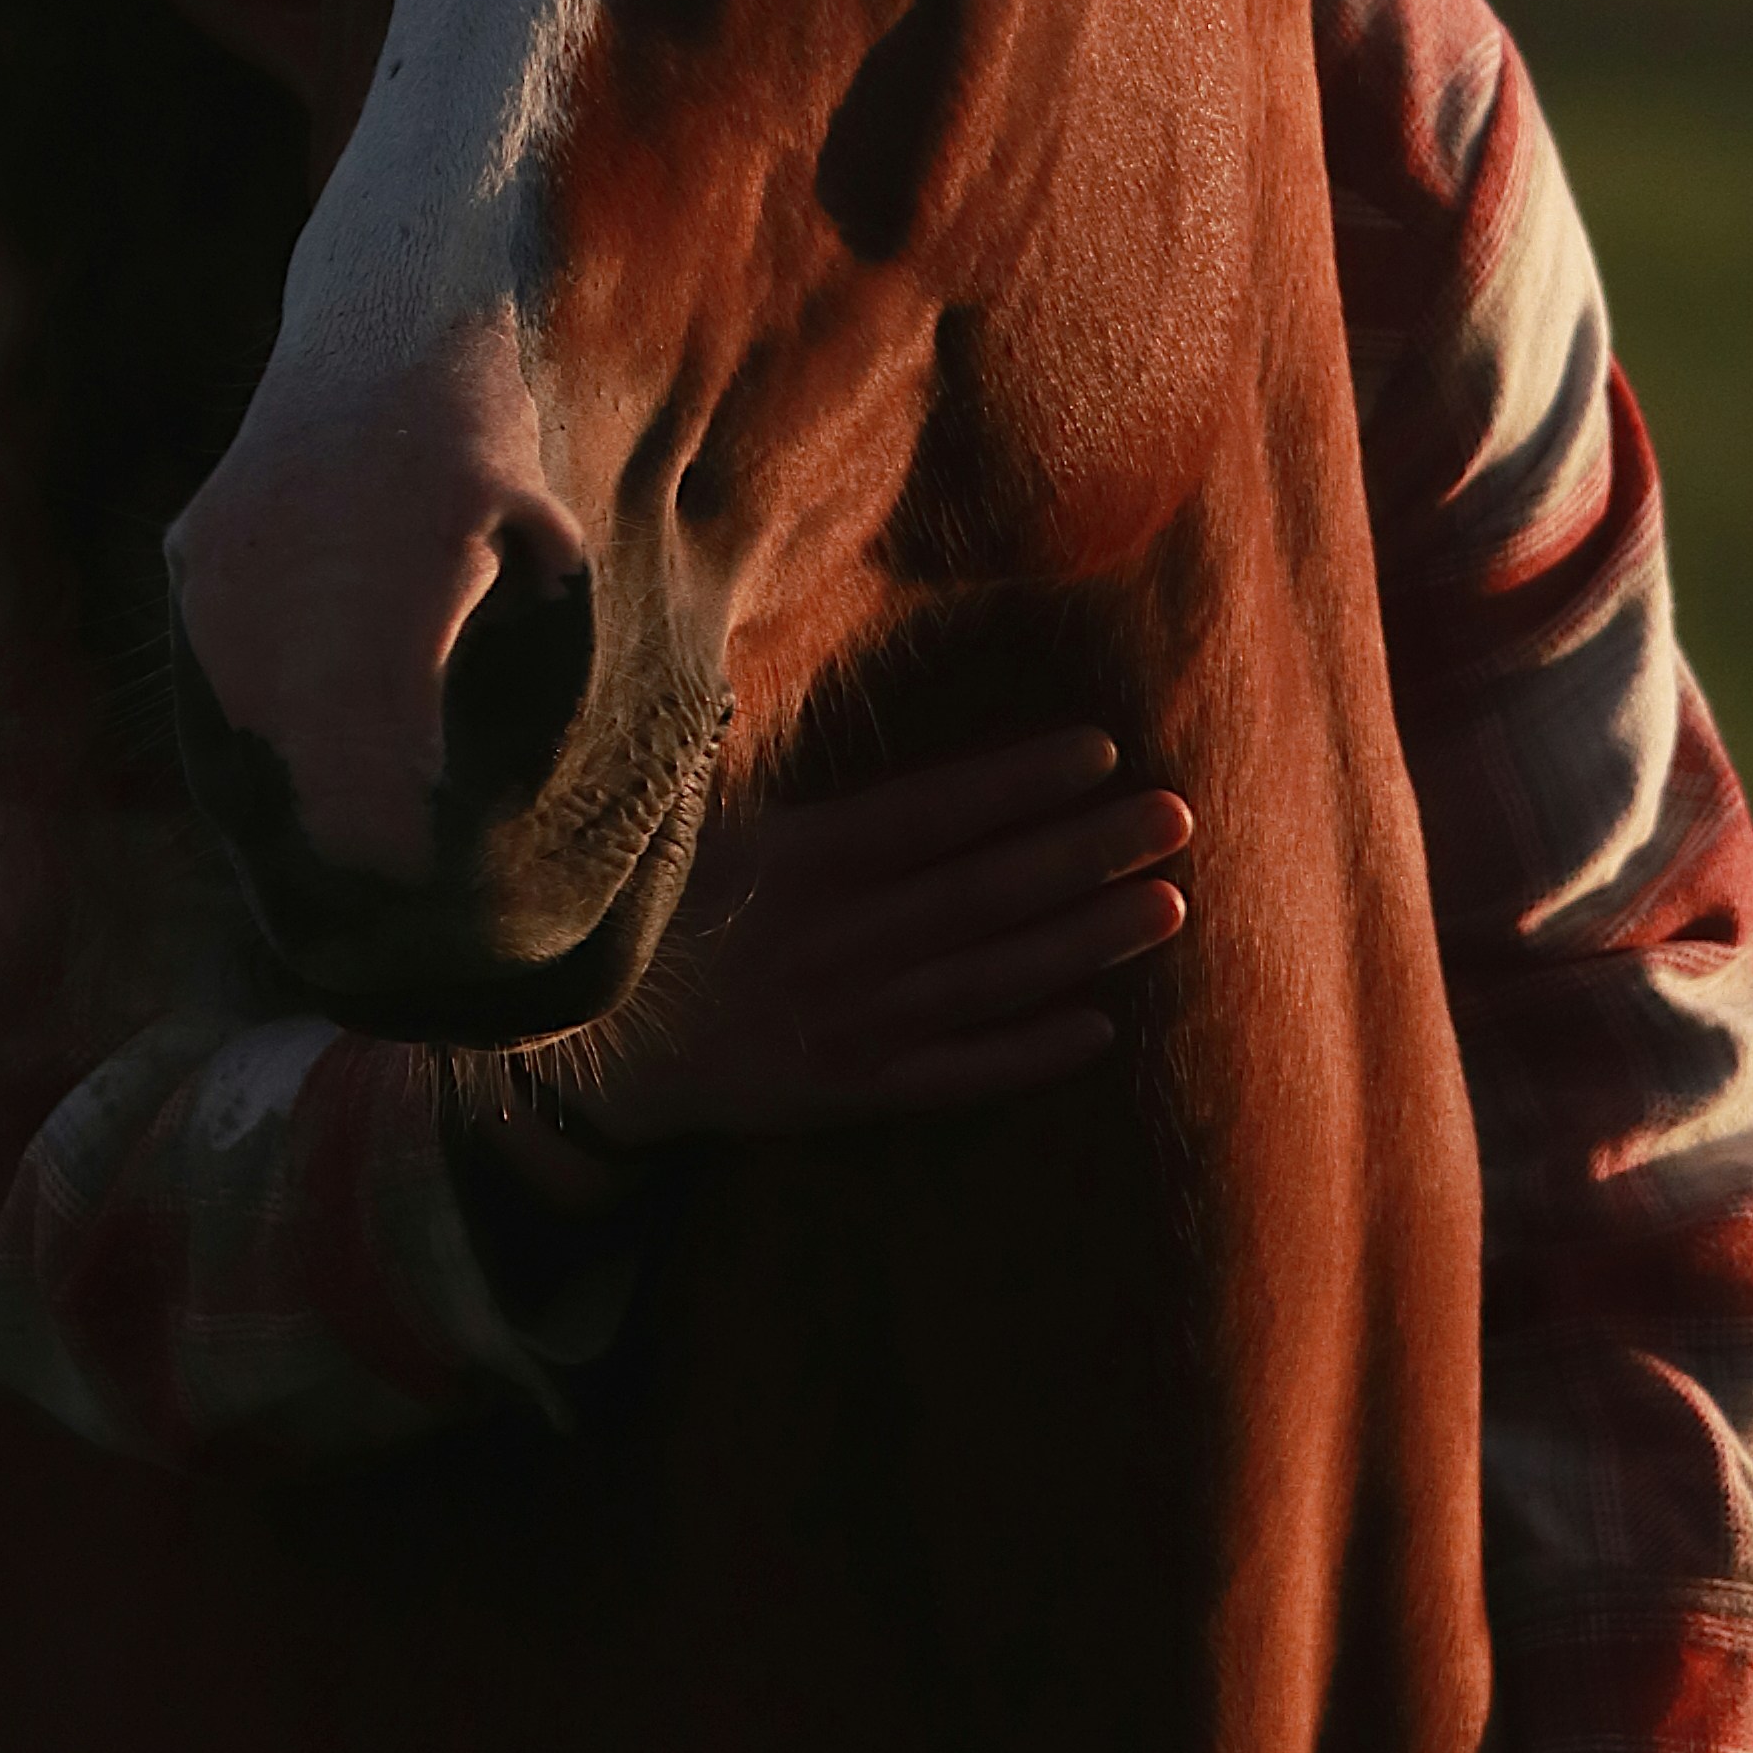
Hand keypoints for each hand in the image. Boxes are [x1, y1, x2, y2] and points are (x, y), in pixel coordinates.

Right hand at [490, 733, 1188, 1191]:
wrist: (576, 1058)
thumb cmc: (641, 916)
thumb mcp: (680, 826)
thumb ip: (736, 754)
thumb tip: (748, 657)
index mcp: (790, 862)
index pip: (925, 814)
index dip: (1014, 784)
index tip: (1100, 751)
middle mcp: (827, 941)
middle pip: (979, 894)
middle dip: (1083, 854)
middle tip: (1176, 819)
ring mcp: (840, 1024)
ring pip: (984, 980)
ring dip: (1082, 944)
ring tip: (1170, 904)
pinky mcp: (840, 1095)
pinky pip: (948, 1079)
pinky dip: (1021, 1057)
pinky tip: (1098, 1030)